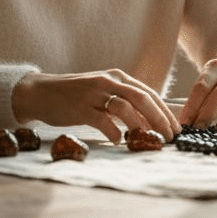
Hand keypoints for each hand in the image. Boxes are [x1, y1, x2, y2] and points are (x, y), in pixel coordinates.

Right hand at [11, 69, 179, 143]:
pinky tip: (119, 141)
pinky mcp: (80, 107)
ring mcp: (94, 93)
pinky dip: (114, 132)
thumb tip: (149, 120)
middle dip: (160, 119)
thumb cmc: (75, 95)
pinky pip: (102, 120)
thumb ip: (123, 100)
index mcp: (117, 76)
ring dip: (140, 126)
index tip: (175, 128)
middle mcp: (108, 81)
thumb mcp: (103, 90)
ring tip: (149, 140)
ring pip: (125, 107)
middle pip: (142, 98)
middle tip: (169, 137)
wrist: (40, 92)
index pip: (148, 93)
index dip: (164, 111)